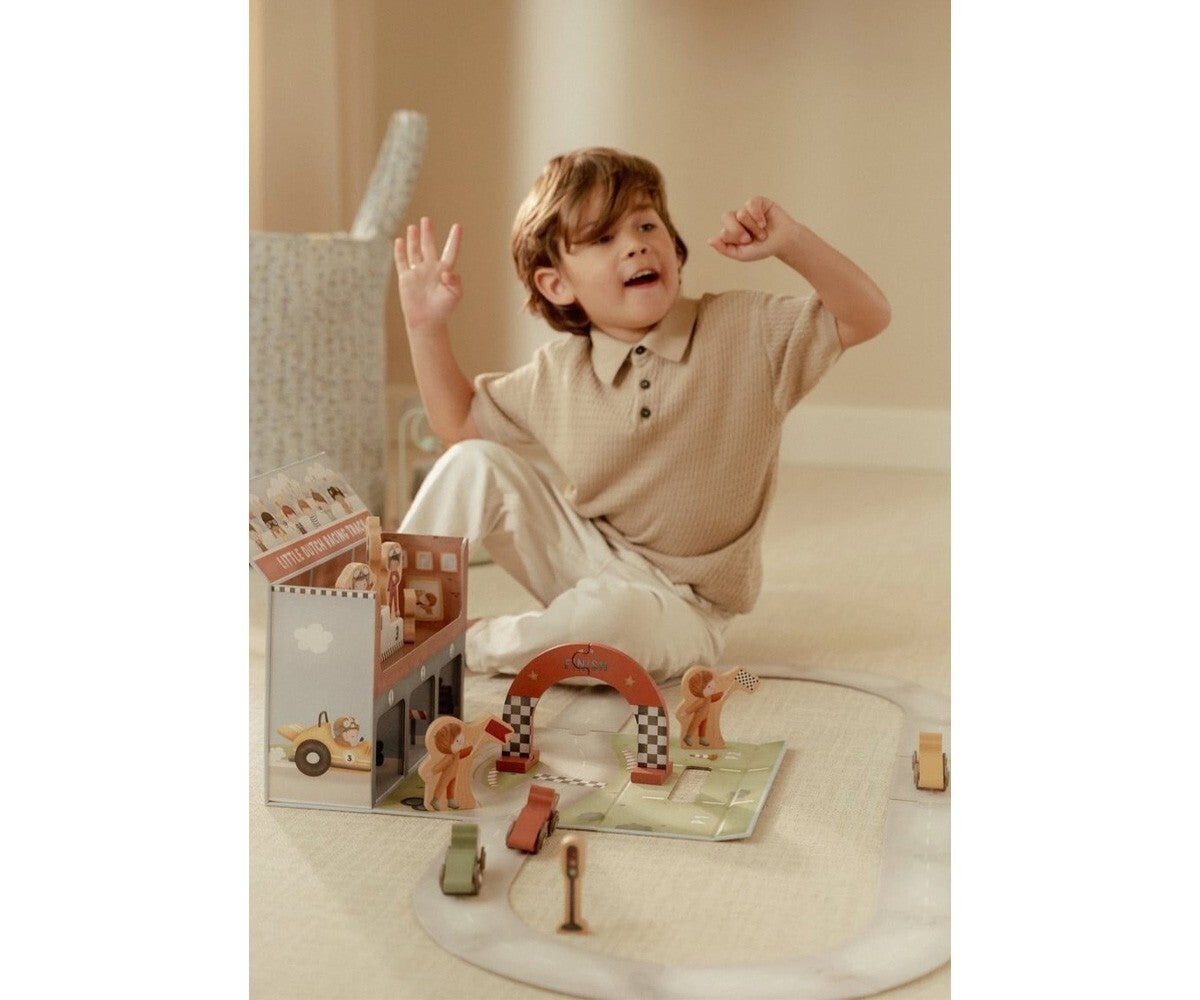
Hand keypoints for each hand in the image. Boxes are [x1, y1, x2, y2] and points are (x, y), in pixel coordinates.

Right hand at [394, 217, 462, 331]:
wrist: (427, 322)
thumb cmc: (443, 310)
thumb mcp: (455, 295)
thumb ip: (454, 281)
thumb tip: (447, 271)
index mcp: (445, 271)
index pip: (450, 251)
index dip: (454, 239)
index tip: (458, 226)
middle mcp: (431, 269)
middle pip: (429, 246)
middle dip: (428, 233)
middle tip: (427, 219)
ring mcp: (418, 272)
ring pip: (415, 251)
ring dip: (414, 239)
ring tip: (413, 226)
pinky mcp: (406, 278)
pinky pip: (402, 262)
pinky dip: (400, 251)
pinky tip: (399, 241)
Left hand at [707, 196, 798, 262]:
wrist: (783, 242)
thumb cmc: (762, 249)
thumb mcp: (742, 254)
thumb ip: (725, 249)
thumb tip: (709, 240)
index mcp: (730, 230)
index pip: (722, 231)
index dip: (735, 239)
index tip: (747, 243)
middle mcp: (736, 218)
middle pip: (726, 217)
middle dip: (738, 231)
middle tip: (750, 239)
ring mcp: (746, 209)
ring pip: (741, 214)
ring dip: (753, 227)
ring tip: (762, 232)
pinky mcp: (758, 201)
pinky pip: (751, 204)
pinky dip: (758, 216)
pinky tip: (764, 222)